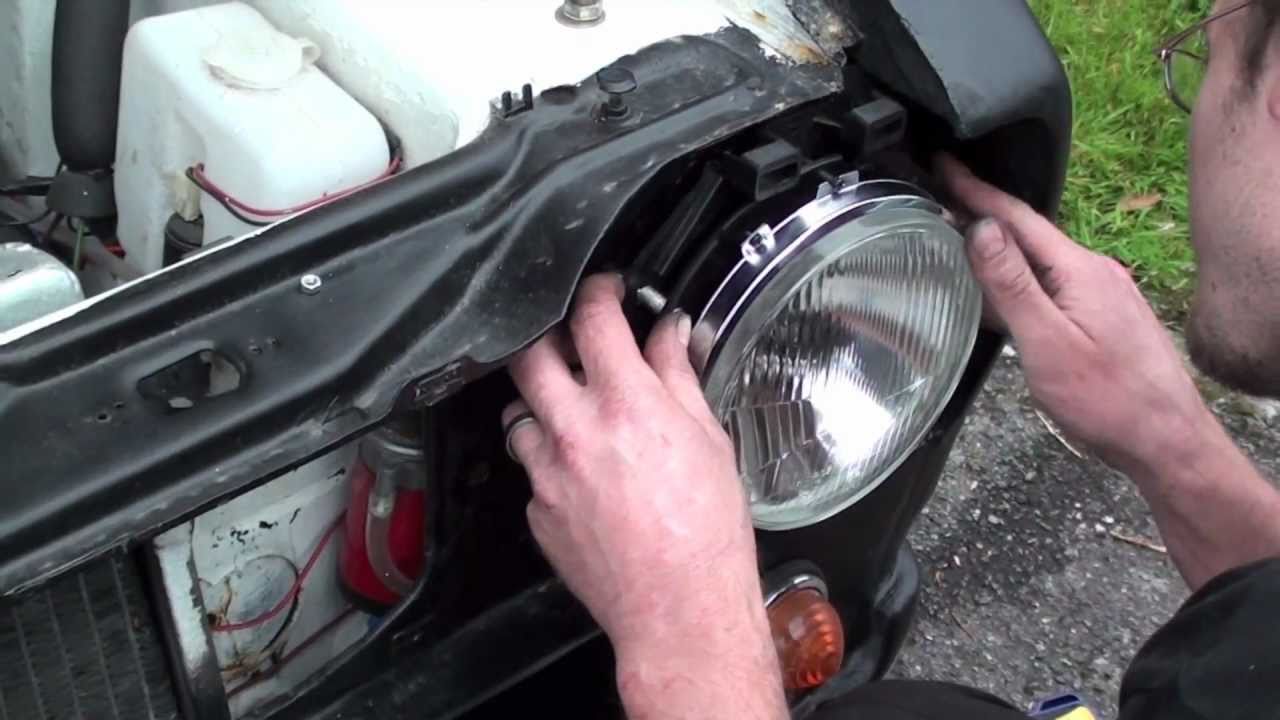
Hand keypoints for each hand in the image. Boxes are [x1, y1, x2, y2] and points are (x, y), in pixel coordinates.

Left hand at [503, 274, 784, 717]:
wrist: (679, 610)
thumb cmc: (707, 533)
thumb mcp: (707, 439)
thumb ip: (678, 378)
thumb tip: (670, 335)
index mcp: (626, 405)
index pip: (593, 319)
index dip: (598, 292)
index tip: (606, 291)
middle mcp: (575, 432)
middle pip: (529, 355)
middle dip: (548, 337)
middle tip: (572, 342)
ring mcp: (546, 474)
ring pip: (518, 413)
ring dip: (542, 403)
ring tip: (576, 414)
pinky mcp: (536, 511)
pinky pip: (530, 468)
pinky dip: (550, 460)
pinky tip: (583, 474)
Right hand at [937, 156, 1211, 473]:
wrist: (1167, 441)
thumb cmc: (1107, 400)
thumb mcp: (1047, 342)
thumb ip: (1011, 285)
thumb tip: (982, 229)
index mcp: (1080, 270)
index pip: (1018, 218)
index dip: (976, 191)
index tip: (943, 165)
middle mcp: (1095, 272)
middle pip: (1029, 235)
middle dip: (982, 216)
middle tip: (937, 201)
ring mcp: (1103, 294)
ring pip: (1040, 262)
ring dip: (998, 251)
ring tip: (956, 243)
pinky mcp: (1105, 318)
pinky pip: (1052, 286)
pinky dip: (1018, 280)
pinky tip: (999, 295)